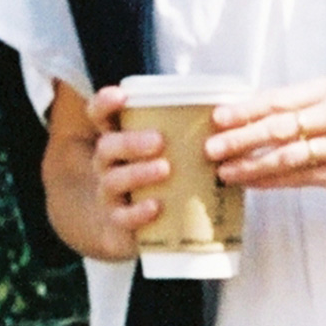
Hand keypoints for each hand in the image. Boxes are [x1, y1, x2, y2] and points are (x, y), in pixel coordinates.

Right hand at [43, 82, 173, 261]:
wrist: (141, 229)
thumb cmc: (163, 179)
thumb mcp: (169, 154)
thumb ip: (185, 135)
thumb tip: (226, 115)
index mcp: (118, 141)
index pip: (99, 116)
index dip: (104, 104)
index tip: (122, 96)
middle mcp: (107, 165)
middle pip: (106, 147)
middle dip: (131, 142)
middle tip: (159, 141)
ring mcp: (110, 195)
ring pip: (113, 181)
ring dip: (138, 173)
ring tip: (165, 169)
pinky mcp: (119, 223)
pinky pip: (122, 217)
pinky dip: (138, 212)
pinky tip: (156, 206)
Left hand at [207, 77, 325, 195]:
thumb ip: (306, 107)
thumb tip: (257, 116)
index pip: (279, 99)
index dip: (245, 109)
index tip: (217, 117)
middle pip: (279, 126)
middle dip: (241, 138)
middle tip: (210, 147)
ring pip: (288, 155)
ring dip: (253, 164)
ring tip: (225, 172)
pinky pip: (304, 177)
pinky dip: (275, 181)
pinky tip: (255, 184)